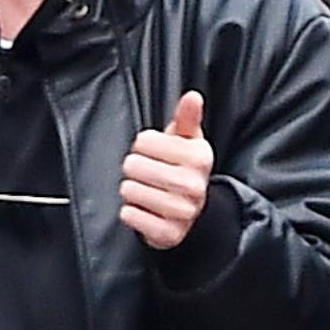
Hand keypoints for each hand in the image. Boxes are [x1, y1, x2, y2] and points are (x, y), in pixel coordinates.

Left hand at [120, 91, 213, 250]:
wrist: (193, 213)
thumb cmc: (184, 169)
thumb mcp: (188, 141)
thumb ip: (187, 117)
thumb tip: (193, 96)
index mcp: (198, 158)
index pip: (144, 141)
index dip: (142, 146)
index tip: (152, 153)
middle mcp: (194, 185)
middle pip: (134, 166)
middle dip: (133, 168)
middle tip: (145, 173)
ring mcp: (182, 212)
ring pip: (130, 191)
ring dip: (131, 191)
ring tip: (144, 191)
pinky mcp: (169, 234)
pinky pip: (131, 216)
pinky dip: (130, 212)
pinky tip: (142, 209)